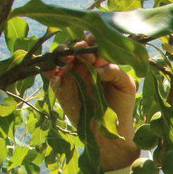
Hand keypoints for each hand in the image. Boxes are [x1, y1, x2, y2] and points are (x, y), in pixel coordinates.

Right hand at [47, 36, 138, 171]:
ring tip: (68, 59)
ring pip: (61, 56)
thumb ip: (116, 71)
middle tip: (84, 54)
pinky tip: (49, 67)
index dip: (92, 40)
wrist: (109, 133)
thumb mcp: (126, 86)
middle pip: (75, 46)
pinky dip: (47, 67)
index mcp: (101, 60)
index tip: (93, 45)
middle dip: (78, 47)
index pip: (94, 43)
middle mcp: (85, 64)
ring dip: (62, 54)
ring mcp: (71, 73)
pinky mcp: (60, 86)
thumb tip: (99, 67)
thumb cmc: (121, 107)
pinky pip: (50, 72)